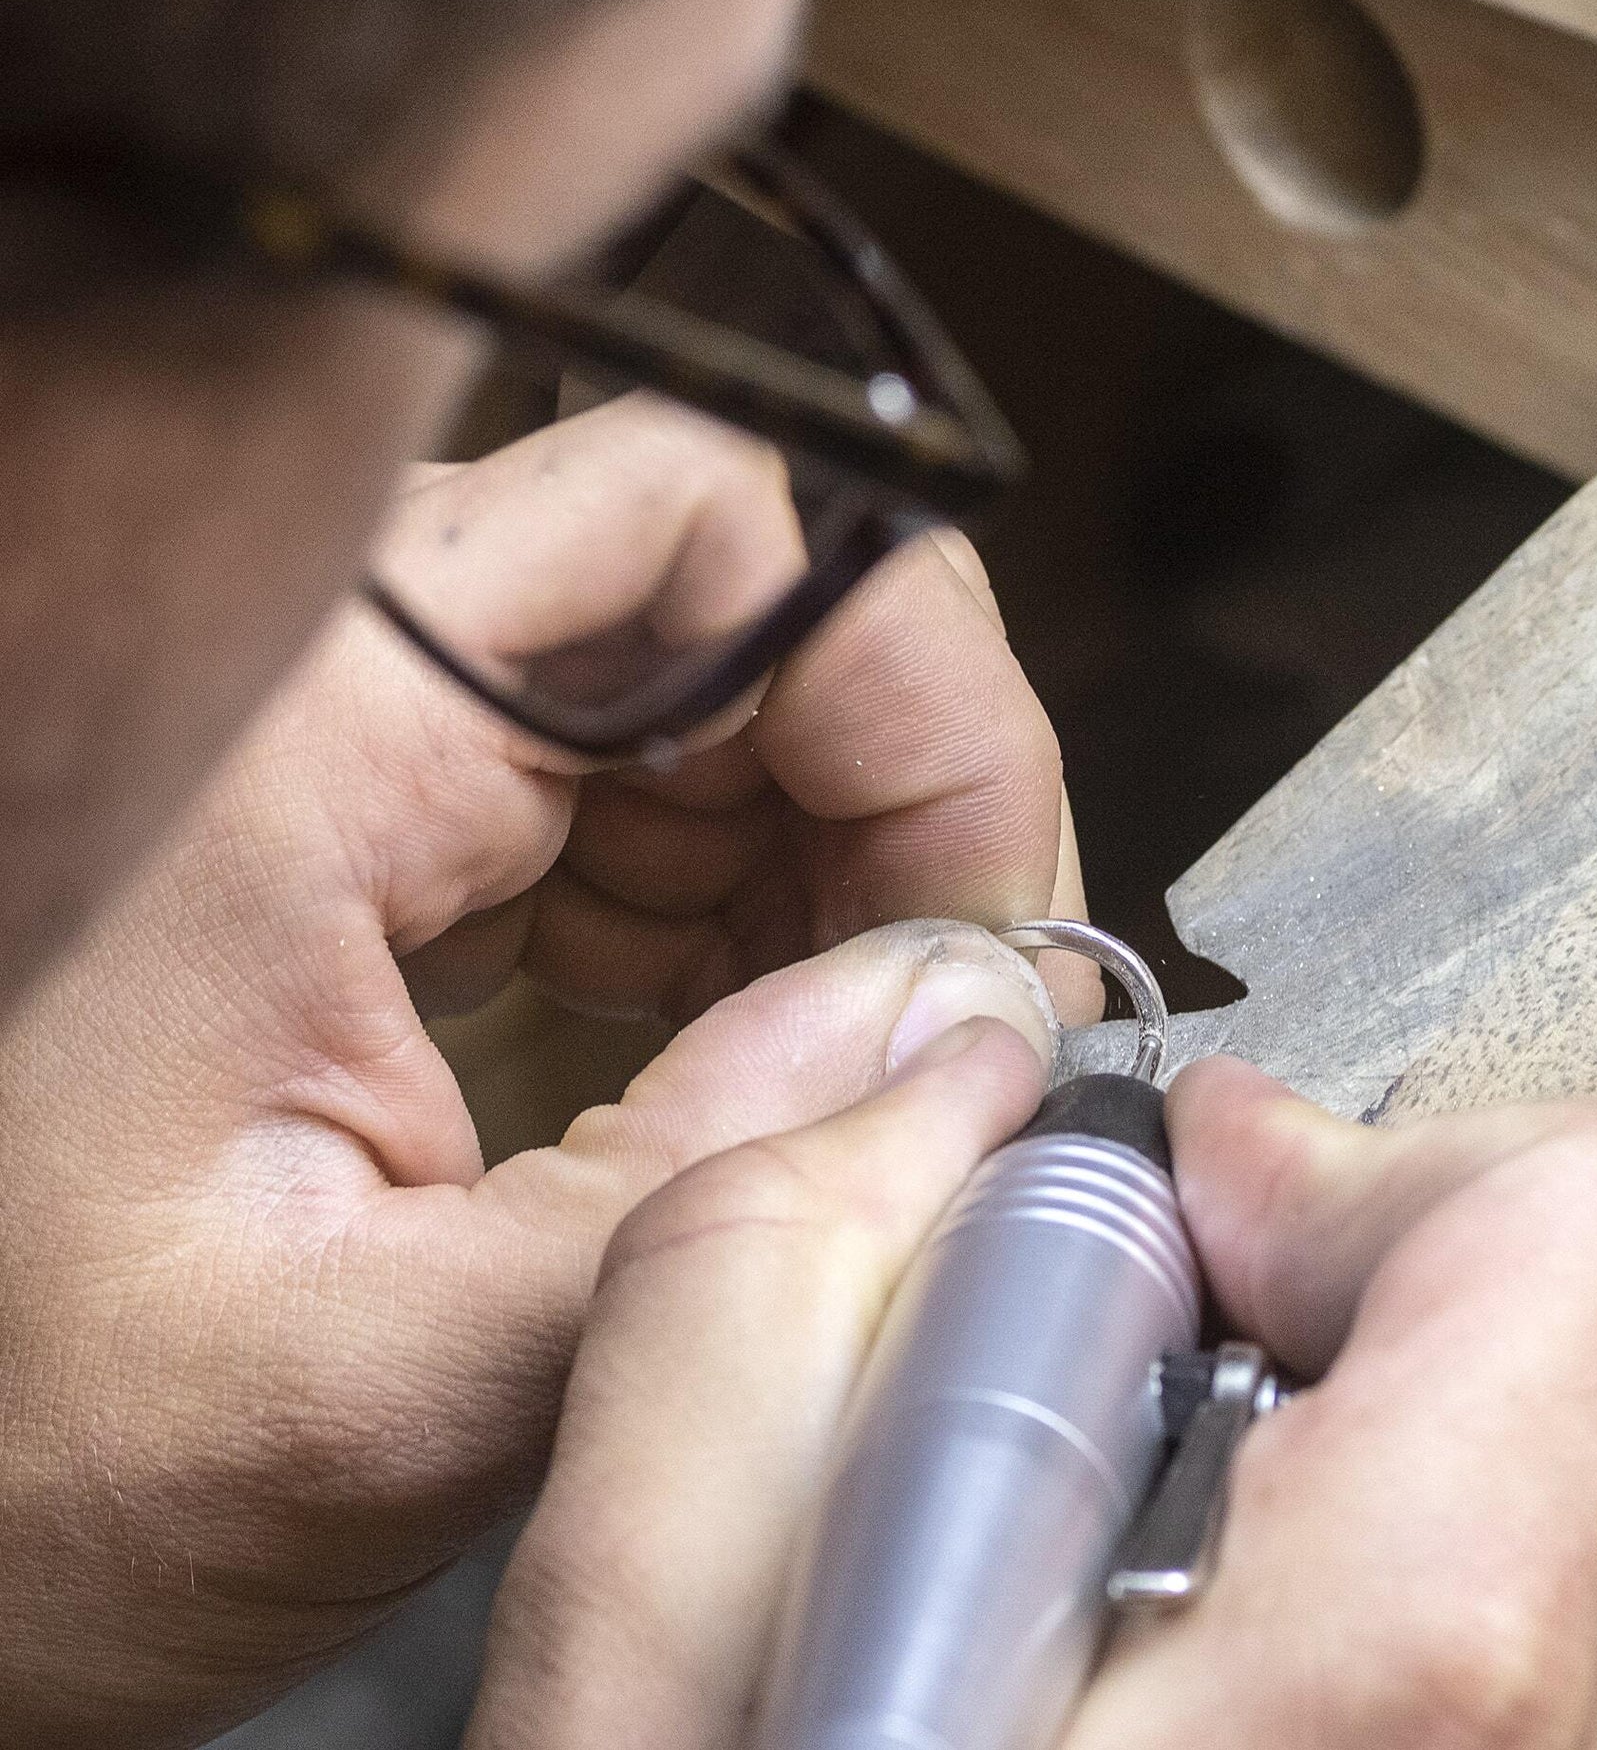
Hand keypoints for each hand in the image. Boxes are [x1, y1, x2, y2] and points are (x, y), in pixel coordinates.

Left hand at [0, 393, 1085, 1746]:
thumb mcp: (361, 1384)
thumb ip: (698, 1204)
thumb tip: (964, 1030)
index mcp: (297, 740)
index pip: (699, 522)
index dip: (903, 679)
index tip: (988, 887)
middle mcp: (337, 688)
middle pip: (741, 604)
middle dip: (903, 797)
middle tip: (962, 998)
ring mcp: (376, 754)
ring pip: (718, 702)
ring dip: (838, 871)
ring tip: (853, 1056)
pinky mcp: (403, 834)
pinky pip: (650, 802)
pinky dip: (749, 918)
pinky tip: (750, 1052)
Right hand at [468, 1062, 1596, 1748]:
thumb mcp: (637, 1680)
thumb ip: (764, 1282)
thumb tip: (965, 1091)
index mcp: (1396, 1722)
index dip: (1360, 1171)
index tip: (1174, 1245)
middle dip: (1330, 1313)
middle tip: (1111, 1435)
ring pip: (1594, 1500)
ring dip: (1352, 1470)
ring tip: (1131, 1620)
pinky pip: (1573, 1654)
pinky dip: (1389, 1607)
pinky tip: (1195, 1725)